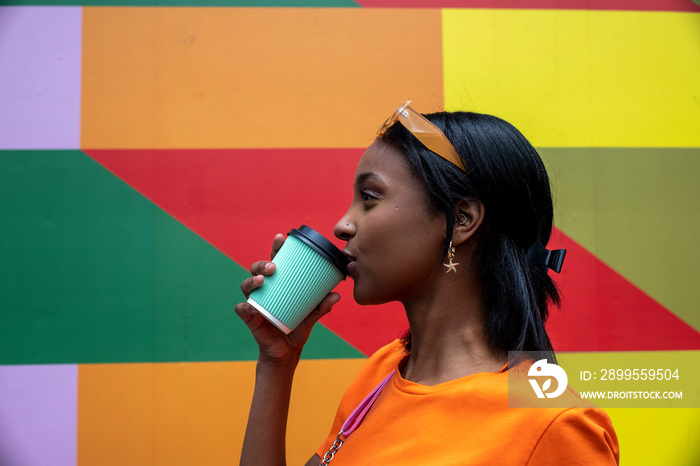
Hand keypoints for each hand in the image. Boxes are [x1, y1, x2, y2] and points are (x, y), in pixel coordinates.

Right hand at [234, 233, 340, 364]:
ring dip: (252, 280)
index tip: (281, 238)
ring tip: (262, 280)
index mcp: (279, 284)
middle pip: (257, 269)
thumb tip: (336, 295)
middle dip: (262, 264)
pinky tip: (251, 306)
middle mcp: (265, 289)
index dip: (276, 248)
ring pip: (247, 285)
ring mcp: (256, 302)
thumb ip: (321, 306)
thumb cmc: (298, 327)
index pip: (276, 261)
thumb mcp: (311, 316)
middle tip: (273, 266)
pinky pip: (243, 309)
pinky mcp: (250, 317)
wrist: (287, 352)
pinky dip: (244, 306)